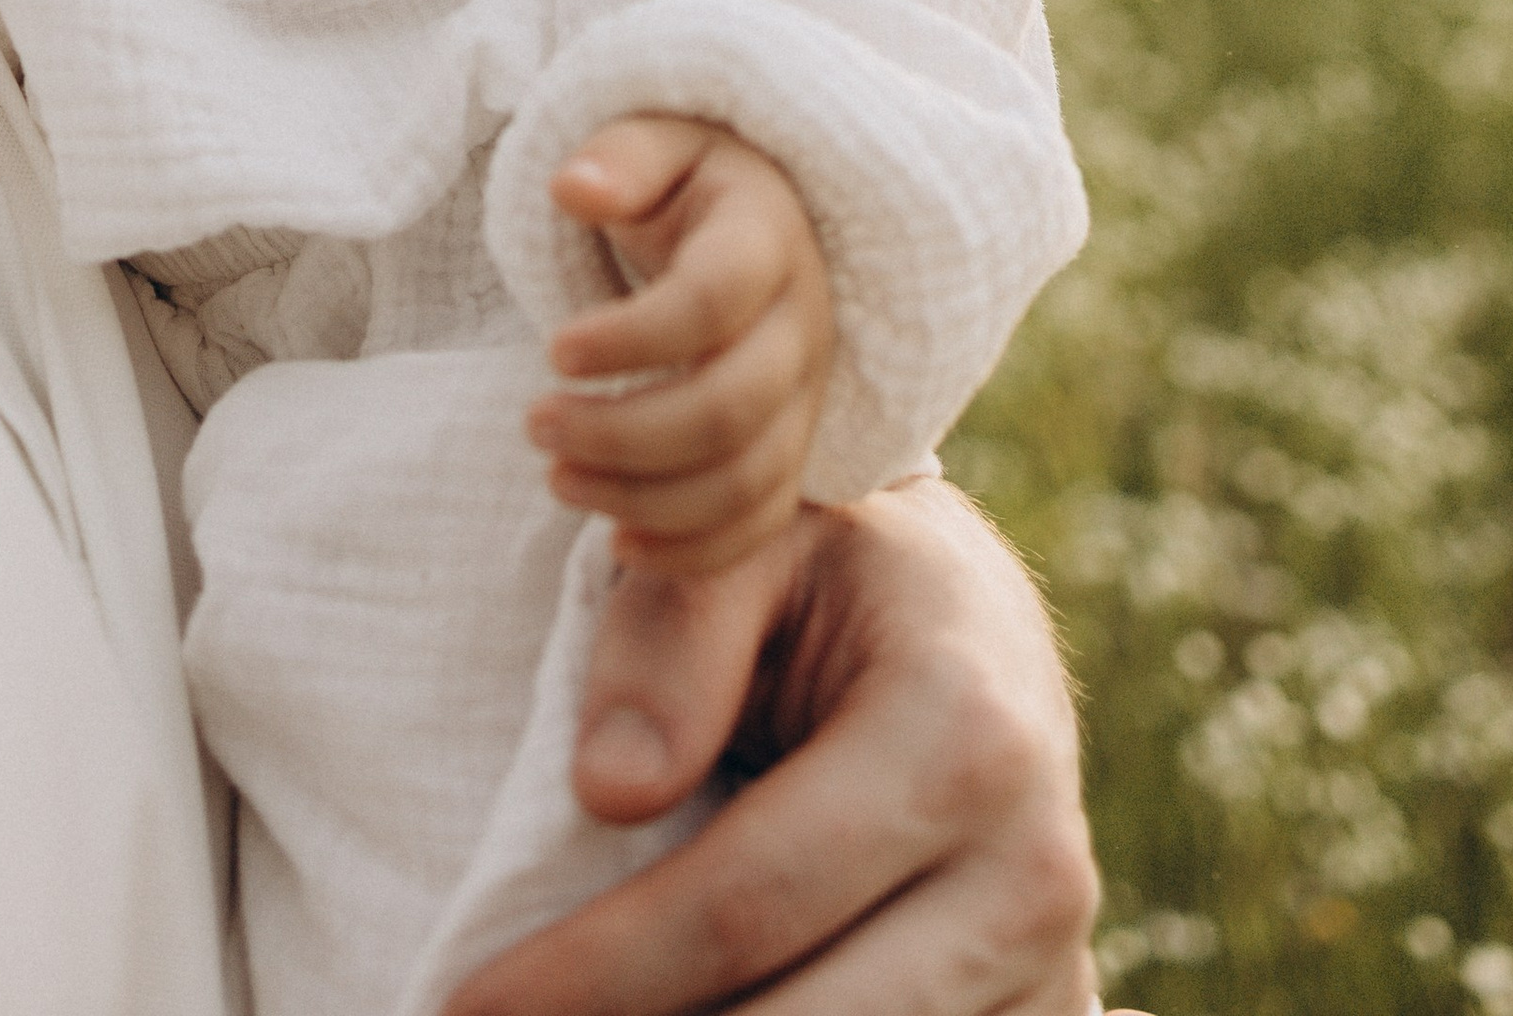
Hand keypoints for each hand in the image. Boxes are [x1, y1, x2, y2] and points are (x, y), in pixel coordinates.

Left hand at [441, 474, 1132, 1015]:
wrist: (975, 612)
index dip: (591, 972)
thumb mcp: (750, 543)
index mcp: (961, 733)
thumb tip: (608, 789)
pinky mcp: (1045, 1010)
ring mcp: (1049, 958)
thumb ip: (673, 637)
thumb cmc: (829, 566)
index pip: (741, 903)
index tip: (463, 1002)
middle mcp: (1031, 865)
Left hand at [527, 116, 834, 577]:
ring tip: (556, 475)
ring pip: (743, 481)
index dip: (629, 337)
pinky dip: (691, 551)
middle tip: (534, 423)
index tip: (551, 348)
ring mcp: (804, 398)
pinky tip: (616, 540)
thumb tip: (571, 188)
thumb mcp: (659, 141)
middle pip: (729, 410)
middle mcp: (802, 325)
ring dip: (641, 498)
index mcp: (768, 238)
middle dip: (620, 432)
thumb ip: (621, 158)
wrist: (761, 222)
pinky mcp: (792, 452)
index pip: (713, 301)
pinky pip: (758, 524)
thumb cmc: (690, 182)